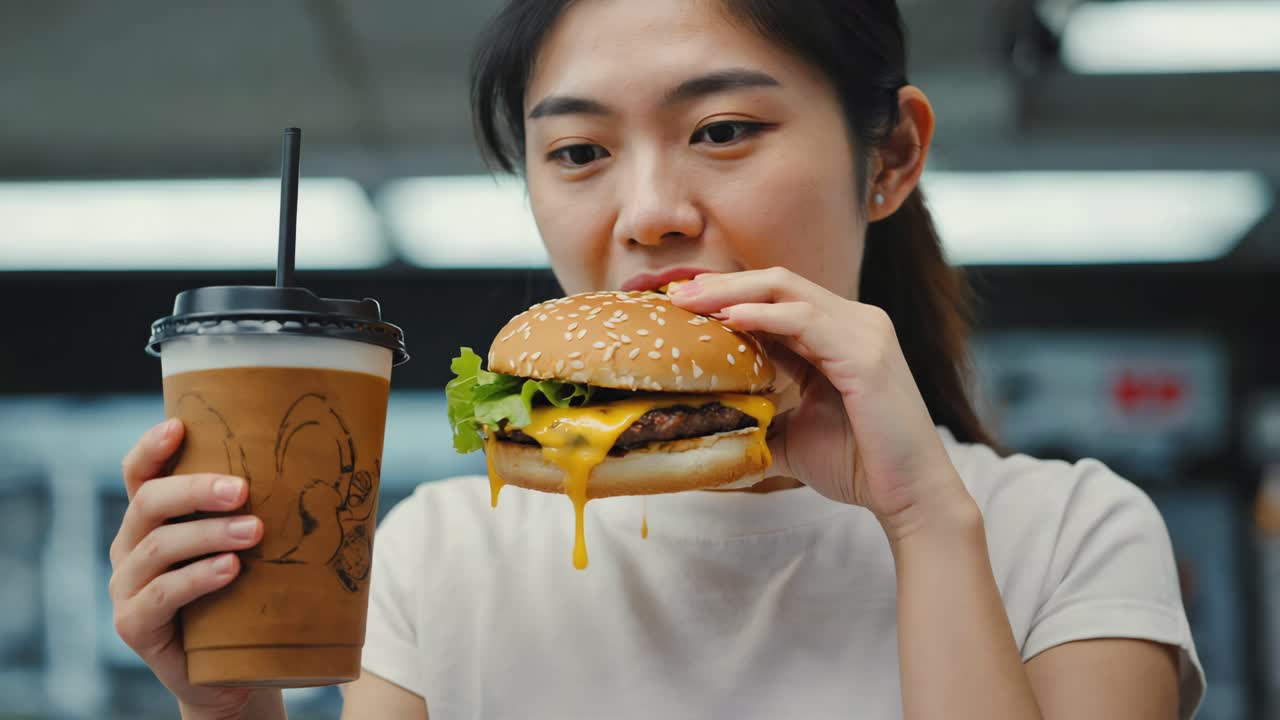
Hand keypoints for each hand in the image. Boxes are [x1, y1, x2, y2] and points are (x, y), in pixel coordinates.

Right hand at [109, 419, 271, 718]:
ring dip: (208, 534)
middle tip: (242, 489)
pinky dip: (197, 578)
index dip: (153, 447)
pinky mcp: (134, 625)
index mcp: (151, 520)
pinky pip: (160, 596)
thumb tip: (327, 473)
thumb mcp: (249, 548)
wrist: (236, 671)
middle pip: (148, 503)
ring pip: (157, 547)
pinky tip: (230, 570)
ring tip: (253, 531)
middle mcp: (130, 547)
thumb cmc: (247, 596)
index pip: (139, 473)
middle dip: (195, 489)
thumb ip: (259, 511)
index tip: (181, 426)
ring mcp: (127, 587)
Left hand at [669, 268, 973, 539]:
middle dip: (722, 284)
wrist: (909, 497)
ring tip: (688, 302)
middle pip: (778, 283)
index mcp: (839, 334)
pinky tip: (728, 320)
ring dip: (732, 293)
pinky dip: (763, 317)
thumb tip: (708, 427)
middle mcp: (856, 321)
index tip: (680, 303)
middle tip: (674, 294)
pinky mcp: (867, 353)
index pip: (776, 298)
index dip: (727, 295)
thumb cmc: (858, 465)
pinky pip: (805, 321)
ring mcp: (865, 332)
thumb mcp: (793, 434)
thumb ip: (759, 418)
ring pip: (787, 291)